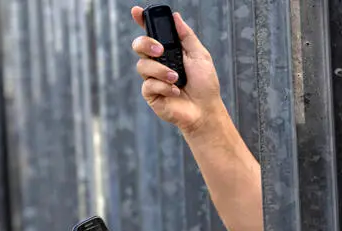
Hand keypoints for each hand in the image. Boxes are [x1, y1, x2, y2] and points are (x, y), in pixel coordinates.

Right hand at [130, 6, 223, 134]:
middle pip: (139, 46)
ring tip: (177, 78)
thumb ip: (186, 36)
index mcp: (168, 51)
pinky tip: (175, 91)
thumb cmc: (204, 84)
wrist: (205, 109)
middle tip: (160, 50)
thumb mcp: (199, 55)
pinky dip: (164, 87)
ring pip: (142, 66)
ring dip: (161, 71)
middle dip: (146, 44)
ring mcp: (152, 79)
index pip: (151, 33)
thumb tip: (176, 17)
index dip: (141, 21)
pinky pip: (148, 85)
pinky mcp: (151, 95)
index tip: (136, 11)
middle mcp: (157, 63)